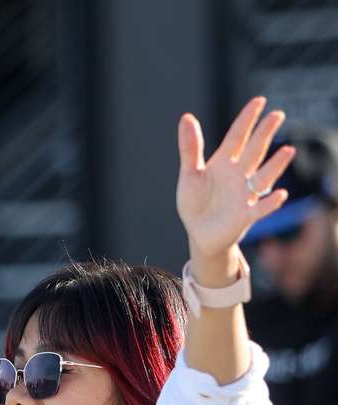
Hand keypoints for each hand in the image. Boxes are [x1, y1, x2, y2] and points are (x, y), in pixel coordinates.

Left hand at [177, 97, 294, 268]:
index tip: (259, 101)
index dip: (246, 120)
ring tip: (288, 150)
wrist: (199, 233)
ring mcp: (244, 194)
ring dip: (276, 165)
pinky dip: (270, 202)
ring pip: (263, 177)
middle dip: (264, 134)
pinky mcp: (246, 215)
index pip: (236, 137)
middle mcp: (238, 175)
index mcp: (223, 163)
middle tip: (277, 115)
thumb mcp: (190, 174)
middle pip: (254, 151)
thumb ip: (190, 148)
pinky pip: (260, 208)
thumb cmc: (195, 202)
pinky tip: (280, 194)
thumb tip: (186, 117)